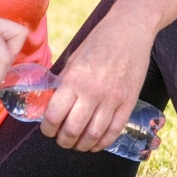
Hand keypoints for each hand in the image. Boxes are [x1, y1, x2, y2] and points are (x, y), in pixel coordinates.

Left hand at [40, 13, 154, 151]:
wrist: (130, 30)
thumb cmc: (98, 42)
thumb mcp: (74, 60)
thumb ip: (64, 82)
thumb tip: (52, 103)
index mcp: (74, 79)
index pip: (55, 114)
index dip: (48, 128)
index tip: (47, 130)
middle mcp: (93, 92)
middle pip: (73, 129)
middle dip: (63, 141)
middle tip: (60, 140)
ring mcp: (113, 99)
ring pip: (94, 134)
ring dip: (82, 145)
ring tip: (76, 144)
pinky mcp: (129, 102)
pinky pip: (114, 130)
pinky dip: (103, 142)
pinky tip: (95, 144)